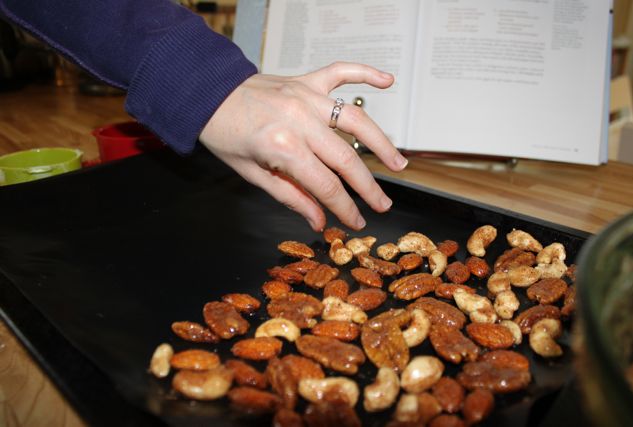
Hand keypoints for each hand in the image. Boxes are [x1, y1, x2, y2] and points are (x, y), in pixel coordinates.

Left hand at [199, 61, 407, 231]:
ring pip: (355, 120)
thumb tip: (317, 220)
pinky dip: (366, 73)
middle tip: (382, 204)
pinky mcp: (306, 81)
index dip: (345, 208)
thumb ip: (290, 196)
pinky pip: (341, 72)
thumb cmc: (224, 134)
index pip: (326, 185)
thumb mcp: (252, 174)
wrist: (206, 94)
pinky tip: (387, 81)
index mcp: (283, 146)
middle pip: (347, 158)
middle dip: (368, 186)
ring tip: (397, 163)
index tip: (356, 223)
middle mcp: (300, 120)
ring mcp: (306, 97)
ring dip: (381, 143)